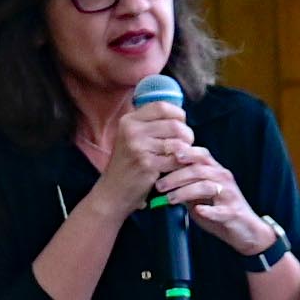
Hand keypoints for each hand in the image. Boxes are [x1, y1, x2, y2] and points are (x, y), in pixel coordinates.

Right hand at [83, 95, 196, 210]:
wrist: (112, 193)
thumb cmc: (128, 165)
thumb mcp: (132, 138)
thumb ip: (151, 125)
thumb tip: (180, 116)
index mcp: (129, 120)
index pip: (162, 106)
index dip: (178, 115)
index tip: (181, 125)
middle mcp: (132, 130)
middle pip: (174, 124)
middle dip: (187, 135)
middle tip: (186, 145)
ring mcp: (138, 147)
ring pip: (178, 142)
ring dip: (186, 151)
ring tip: (182, 157)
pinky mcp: (146, 164)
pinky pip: (176, 160)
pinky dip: (182, 164)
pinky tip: (178, 168)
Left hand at [153, 142, 266, 251]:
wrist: (246, 230)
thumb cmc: (221, 210)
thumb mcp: (200, 195)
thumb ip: (185, 185)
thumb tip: (161, 180)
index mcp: (216, 171)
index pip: (200, 155)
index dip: (184, 153)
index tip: (164, 156)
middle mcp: (223, 179)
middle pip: (199, 169)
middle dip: (176, 176)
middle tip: (160, 185)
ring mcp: (229, 195)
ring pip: (206, 186)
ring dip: (186, 191)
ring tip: (170, 199)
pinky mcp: (233, 213)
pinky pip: (220, 210)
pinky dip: (209, 210)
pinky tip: (199, 210)